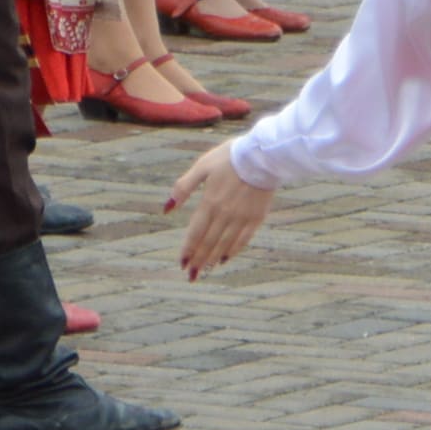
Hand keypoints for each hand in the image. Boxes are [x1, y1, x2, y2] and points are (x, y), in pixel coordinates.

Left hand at [165, 143, 275, 275]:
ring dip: (212, 259)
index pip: (195, 233)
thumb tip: (167, 209)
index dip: (188, 250)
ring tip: (205, 270)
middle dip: (198, 260)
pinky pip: (243, 240)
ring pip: (224, 245)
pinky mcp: (256, 217)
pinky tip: (225, 258)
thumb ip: (183, 187)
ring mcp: (242, 217)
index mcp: (210, 202)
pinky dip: (233, 251)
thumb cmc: (229, 157)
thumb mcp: (202, 166)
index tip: (182, 264)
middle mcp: (225, 214)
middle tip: (191, 275)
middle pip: (209, 243)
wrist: (263, 154)